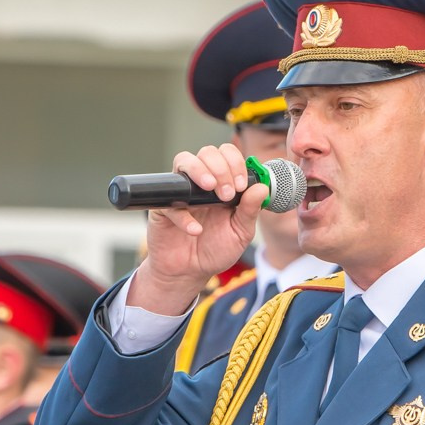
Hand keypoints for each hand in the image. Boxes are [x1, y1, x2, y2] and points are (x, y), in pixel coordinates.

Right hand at [131, 145, 267, 315]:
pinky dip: (183, 215)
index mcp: (222, 184)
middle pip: (207, 152)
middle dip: (221, 167)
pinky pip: (169, 200)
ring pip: (184, 161)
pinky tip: (195, 230)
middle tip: (227, 194)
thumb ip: (250, 211)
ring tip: (211, 190)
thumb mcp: (240, 233)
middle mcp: (201, 183)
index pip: (228, 155)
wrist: (189, 273)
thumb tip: (262, 187)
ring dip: (200, 170)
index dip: (236, 163)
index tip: (241, 185)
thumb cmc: (215, 249)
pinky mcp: (162, 208)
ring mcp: (181, 193)